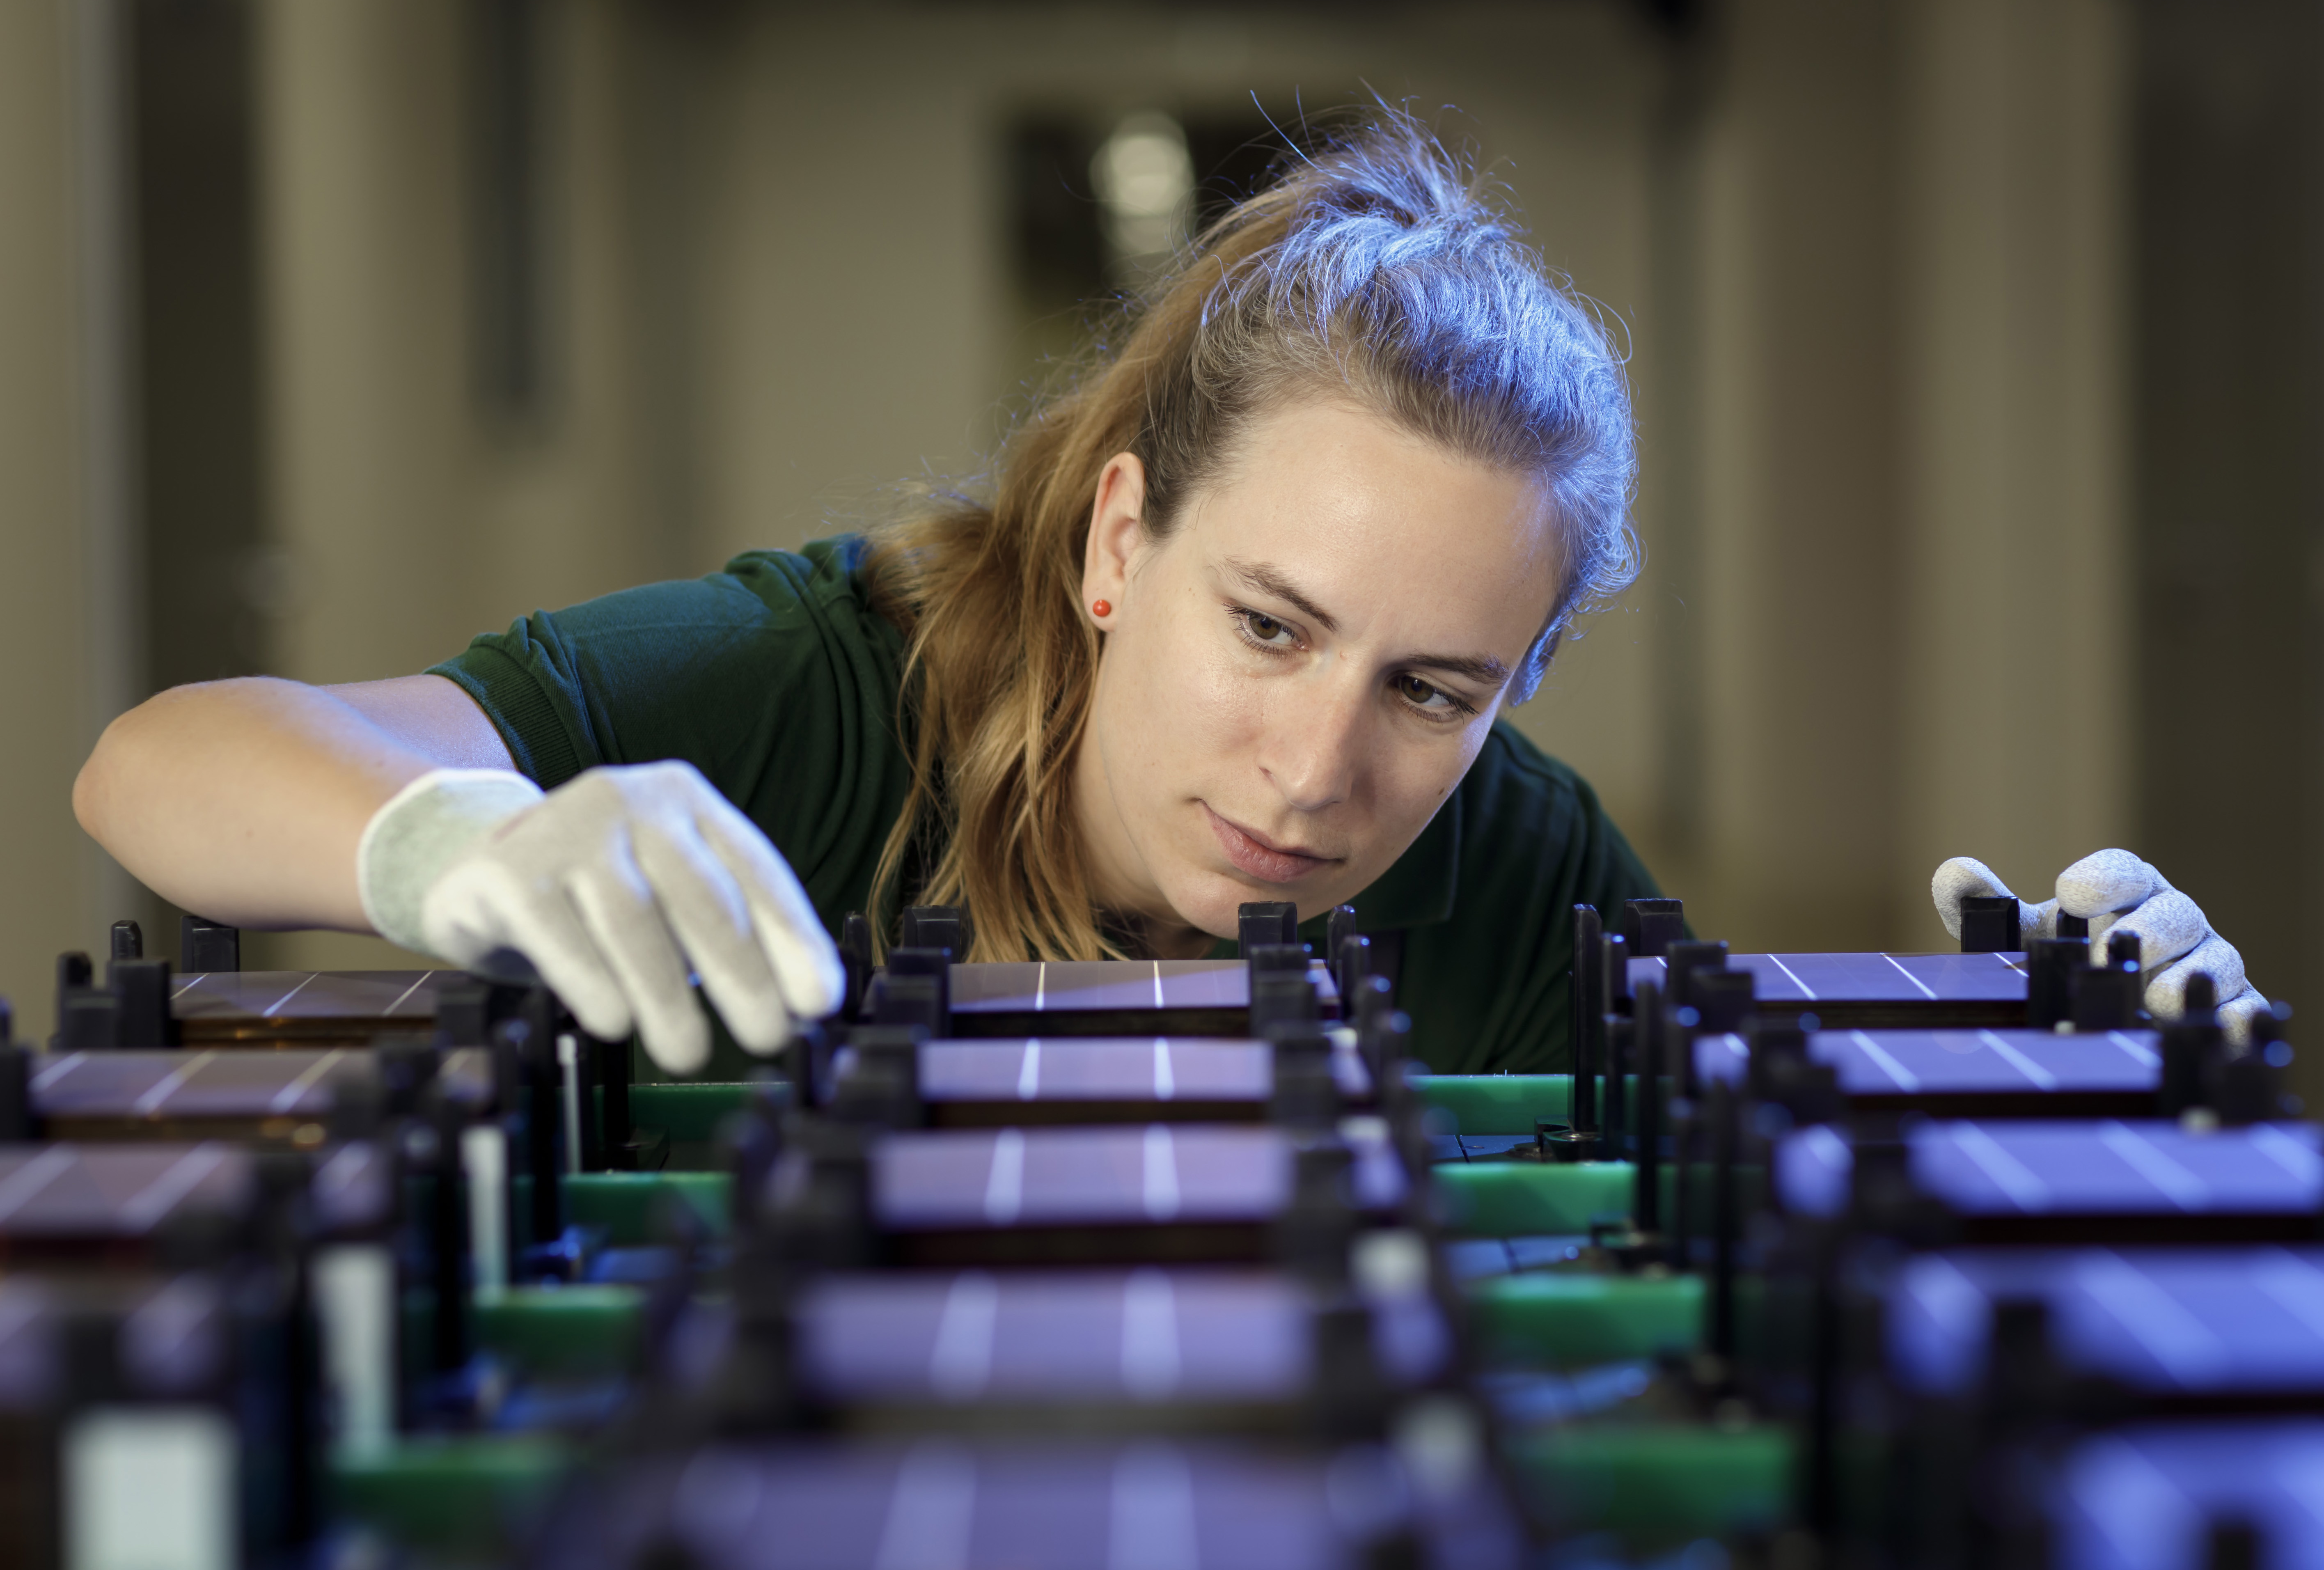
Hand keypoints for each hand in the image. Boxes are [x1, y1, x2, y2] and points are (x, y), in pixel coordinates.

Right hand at [360, 763, 842, 1073]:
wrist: (476, 871)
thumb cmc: (595, 899)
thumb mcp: (668, 901)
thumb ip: (730, 935)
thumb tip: (799, 1006)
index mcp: (687, 803)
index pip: (756, 872)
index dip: (793, 940)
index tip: (819, 1002)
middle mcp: (631, 800)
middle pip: (701, 895)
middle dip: (742, 974)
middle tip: (768, 1036)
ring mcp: (566, 827)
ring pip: (633, 916)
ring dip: (666, 992)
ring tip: (689, 1052)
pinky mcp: (507, 867)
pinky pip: (557, 929)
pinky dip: (590, 979)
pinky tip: (613, 1022)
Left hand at [1932, 849, 2269, 1042]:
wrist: (2109, 1022)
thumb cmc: (2069, 964)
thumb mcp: (2027, 941)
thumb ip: (1988, 911)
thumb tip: (1950, 872)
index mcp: (2129, 894)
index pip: (2126, 870)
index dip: (2102, 877)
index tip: (2068, 893)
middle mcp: (2175, 923)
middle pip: (2175, 912)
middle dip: (2147, 929)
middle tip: (2110, 951)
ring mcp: (2207, 966)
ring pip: (2215, 960)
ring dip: (2185, 977)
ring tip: (2153, 998)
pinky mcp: (2230, 1011)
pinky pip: (2245, 1010)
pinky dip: (2240, 1017)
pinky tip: (2229, 1029)